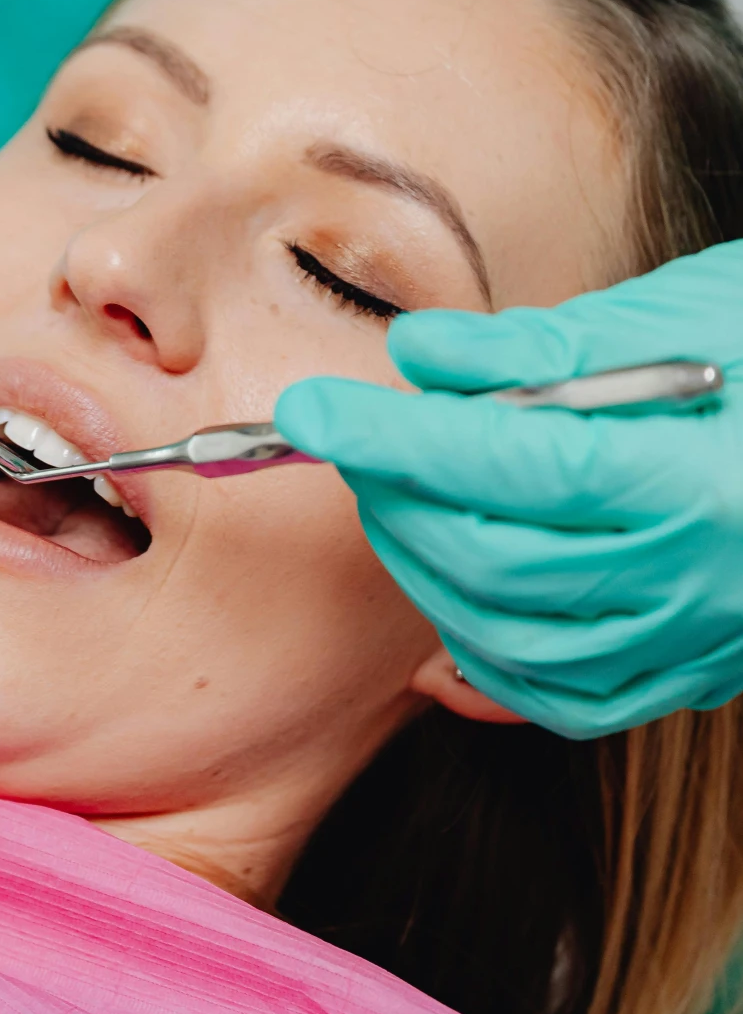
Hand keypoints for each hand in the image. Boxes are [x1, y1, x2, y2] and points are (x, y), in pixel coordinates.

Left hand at [273, 242, 742, 736]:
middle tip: (356, 440)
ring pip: (516, 641)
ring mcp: (704, 639)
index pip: (511, 465)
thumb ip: (546, 345)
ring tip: (399, 501)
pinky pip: (569, 699)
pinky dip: (490, 660)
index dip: (397, 438)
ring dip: (428, 575)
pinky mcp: (703, 671)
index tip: (310, 409)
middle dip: (398, 500)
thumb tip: (421, 356)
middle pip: (496, 560)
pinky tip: (454, 604)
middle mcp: (701, 579)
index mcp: (700, 480)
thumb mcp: (690, 314)